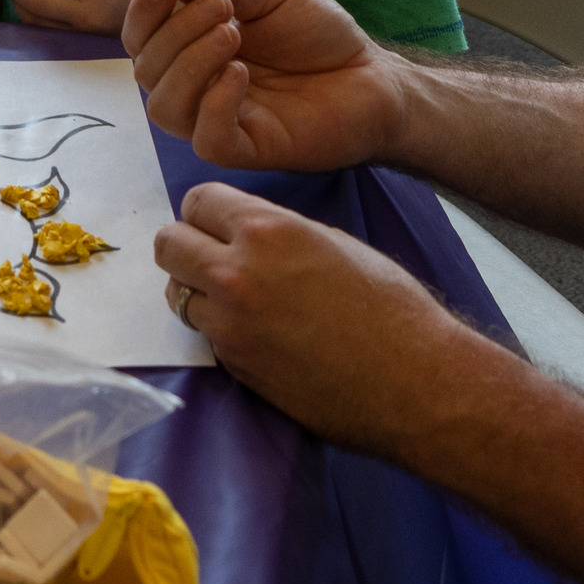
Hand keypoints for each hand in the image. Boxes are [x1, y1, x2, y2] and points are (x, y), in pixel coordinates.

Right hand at [120, 0, 411, 172]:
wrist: (375, 76)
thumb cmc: (321, 37)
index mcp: (193, 49)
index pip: (142, 39)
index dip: (142, 13)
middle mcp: (197, 87)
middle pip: (146, 70)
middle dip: (175, 33)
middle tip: (224, 10)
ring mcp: (220, 120)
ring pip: (165, 108)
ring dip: (188, 65)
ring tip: (231, 35)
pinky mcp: (248, 150)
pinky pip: (207, 140)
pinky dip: (214, 103)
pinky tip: (240, 74)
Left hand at [155, 182, 451, 449]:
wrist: (415, 382)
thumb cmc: (392, 309)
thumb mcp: (335, 244)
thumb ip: (279, 233)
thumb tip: (246, 234)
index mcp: (268, 230)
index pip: (197, 201)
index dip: (206, 213)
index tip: (214, 224)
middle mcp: (238, 272)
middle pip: (167, 245)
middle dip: (184, 248)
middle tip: (208, 259)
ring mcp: (231, 323)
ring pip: (177, 294)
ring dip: (195, 293)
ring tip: (234, 300)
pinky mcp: (235, 365)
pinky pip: (205, 336)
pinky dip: (219, 332)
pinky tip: (257, 335)